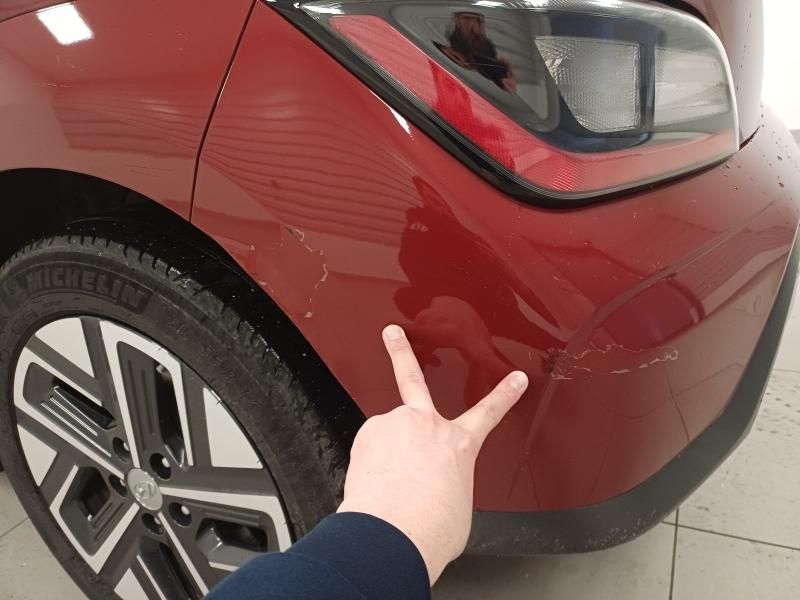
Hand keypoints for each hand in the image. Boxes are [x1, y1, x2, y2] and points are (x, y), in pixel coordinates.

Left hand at [337, 325, 528, 583]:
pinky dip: (369, 469)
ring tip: (390, 488)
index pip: (489, 413)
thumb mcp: (456, 507)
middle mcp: (426, 426)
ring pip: (386, 438)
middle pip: (412, 377)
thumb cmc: (430, 528)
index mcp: (459, 445)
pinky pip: (368, 453)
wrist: (394, 535)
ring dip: (385, 458)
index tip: (515, 379)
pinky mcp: (367, 436)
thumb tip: (436, 490)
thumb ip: (446, 485)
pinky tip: (375, 487)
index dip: (505, 395)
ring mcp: (394, 425)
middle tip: (392, 333)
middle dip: (402, 352)